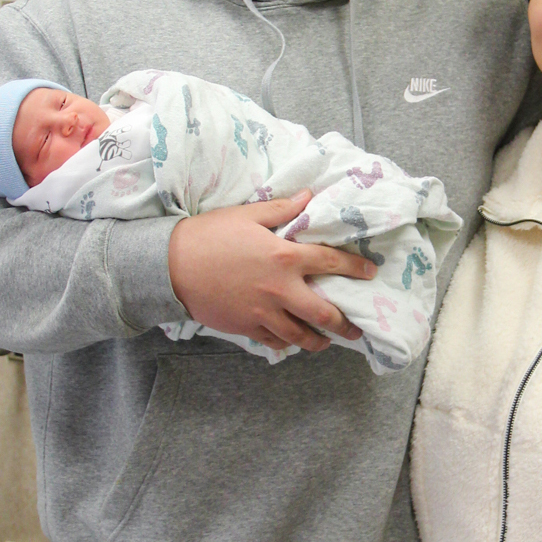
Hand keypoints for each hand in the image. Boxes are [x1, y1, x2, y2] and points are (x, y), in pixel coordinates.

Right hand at [168, 193, 374, 352]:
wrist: (171, 265)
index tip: (370, 274)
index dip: (355, 269)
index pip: (331, 263)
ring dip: (318, 341)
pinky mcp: (246, 327)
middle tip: (357, 329)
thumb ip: (282, 209)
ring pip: (300, 335)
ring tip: (327, 342)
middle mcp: (280, 289)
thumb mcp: (247, 215)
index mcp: (284, 257)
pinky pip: (274, 342)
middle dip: (345, 324)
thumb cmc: (209, 235)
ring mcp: (263, 313)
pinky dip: (287, 344)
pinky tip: (292, 343)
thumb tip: (310, 197)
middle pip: (323, 313)